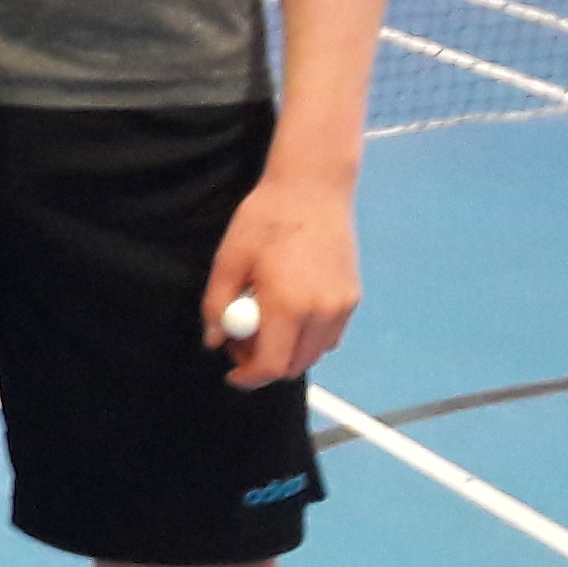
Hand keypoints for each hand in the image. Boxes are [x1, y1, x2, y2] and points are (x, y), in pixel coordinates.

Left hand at [204, 175, 360, 387]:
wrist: (313, 189)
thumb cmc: (266, 219)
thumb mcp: (228, 260)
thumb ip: (217, 306)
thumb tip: (215, 339)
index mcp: (288, 305)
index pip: (270, 365)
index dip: (247, 377)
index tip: (232, 374)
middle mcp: (322, 312)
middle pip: (293, 366)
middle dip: (264, 364)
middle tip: (240, 341)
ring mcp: (342, 306)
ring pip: (313, 354)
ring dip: (286, 352)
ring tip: (263, 320)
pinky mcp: (352, 297)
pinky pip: (329, 336)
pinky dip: (307, 337)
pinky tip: (289, 309)